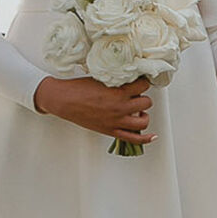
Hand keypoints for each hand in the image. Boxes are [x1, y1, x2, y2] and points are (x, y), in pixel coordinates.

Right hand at [34, 75, 156, 146]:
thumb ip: (117, 81)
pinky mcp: (111, 131)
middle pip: (146, 102)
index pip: (143, 85)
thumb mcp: (102, 78)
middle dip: (143, 97)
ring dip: (144, 115)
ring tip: (139, 111)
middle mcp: (120, 108)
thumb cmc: (80, 88)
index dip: (143, 82)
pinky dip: (145, 139)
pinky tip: (152, 136)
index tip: (141, 82)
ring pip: (143, 121)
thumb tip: (130, 80)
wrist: (64, 100)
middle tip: (136, 96)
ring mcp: (116, 121)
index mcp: (118, 92)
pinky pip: (134, 139)